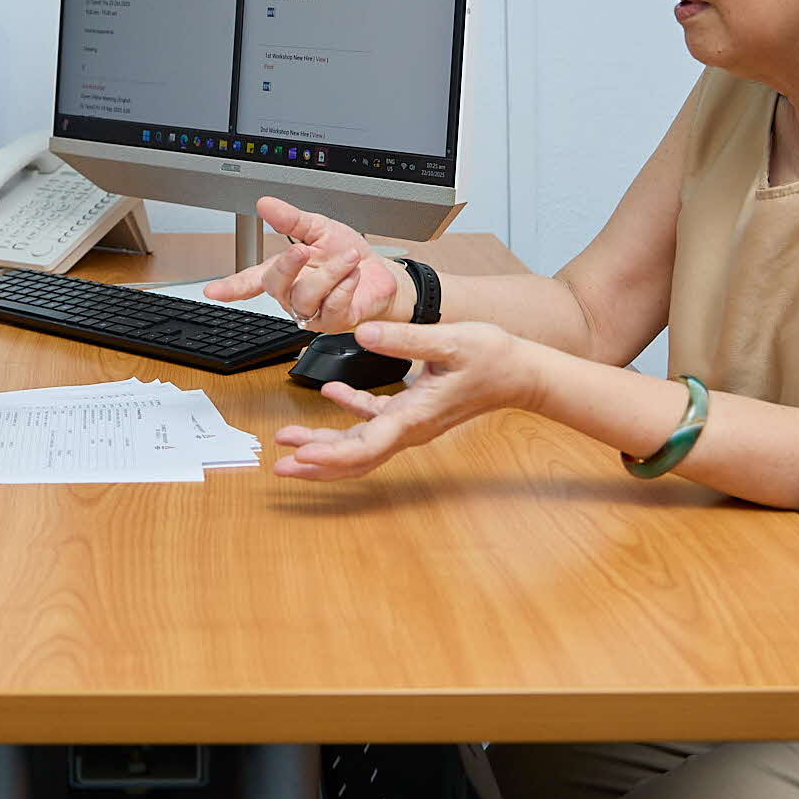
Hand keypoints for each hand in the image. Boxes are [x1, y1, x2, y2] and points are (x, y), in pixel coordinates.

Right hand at [202, 196, 410, 330]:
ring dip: (329, 273)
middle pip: (275, 287)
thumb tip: (265, 204)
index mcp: (285, 272)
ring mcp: (312, 311)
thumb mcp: (319, 228)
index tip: (212, 291)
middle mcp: (293, 294)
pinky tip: (354, 275)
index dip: (231, 286)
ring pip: (305, 297)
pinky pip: (331, 306)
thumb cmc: (348, 254)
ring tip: (347, 258)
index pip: (251, 280)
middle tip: (301, 249)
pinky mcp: (333, 322)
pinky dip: (345, 286)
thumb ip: (291, 219)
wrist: (382, 274)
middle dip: (287, 266)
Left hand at [272, 321, 543, 480]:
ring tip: (289, 441)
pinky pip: (374, 421)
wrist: (521, 373)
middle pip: (355, 457)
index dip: (329, 456)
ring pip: (360, 444)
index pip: (365, 447)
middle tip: (278, 465)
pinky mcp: (413, 411)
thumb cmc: (491, 357)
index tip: (299, 457)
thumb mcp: (448, 340)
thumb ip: (402, 338)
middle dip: (314, 463)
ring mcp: (411, 423)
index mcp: (415, 417)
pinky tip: (330, 394)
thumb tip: (361, 334)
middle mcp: (410, 428)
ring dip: (324, 445)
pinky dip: (349, 412)